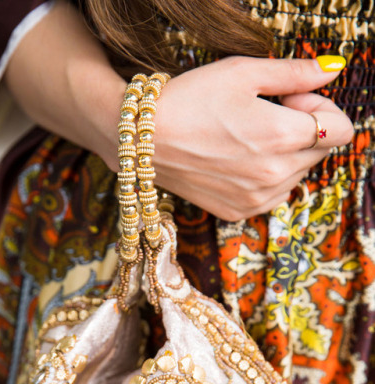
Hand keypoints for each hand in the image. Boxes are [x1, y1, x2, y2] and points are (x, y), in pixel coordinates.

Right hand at [152, 56, 353, 220]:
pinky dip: (267, 177)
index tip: (292, 100)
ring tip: (246, 137)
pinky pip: (274, 194)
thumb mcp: (244, 72)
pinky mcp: (239, 211)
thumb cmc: (190, 99)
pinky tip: (238, 160)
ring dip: (285, 155)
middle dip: (304, 130)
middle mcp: (275, 174)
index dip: (322, 109)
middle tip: (265, 114)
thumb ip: (295, 73)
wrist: (143, 140)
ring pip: (297, 174)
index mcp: (283, 136)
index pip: (341, 131)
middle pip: (320, 152)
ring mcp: (257, 198)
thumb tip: (331, 72)